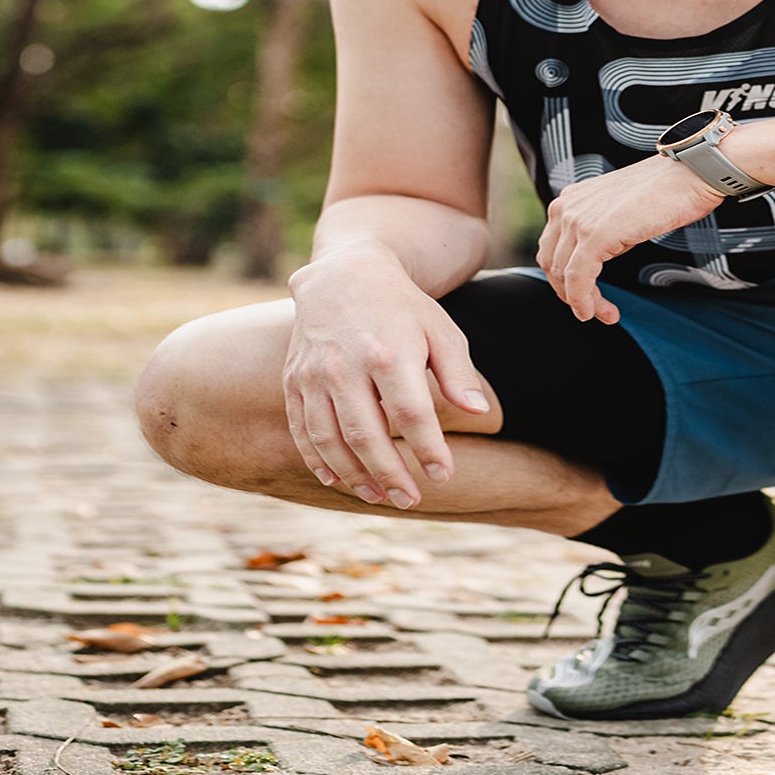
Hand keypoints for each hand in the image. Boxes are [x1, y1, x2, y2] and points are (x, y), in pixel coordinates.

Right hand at [283, 244, 488, 508]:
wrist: (345, 275)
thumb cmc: (403, 307)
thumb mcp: (440, 329)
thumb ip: (458, 373)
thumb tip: (480, 412)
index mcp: (389, 353)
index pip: (411, 415)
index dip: (428, 450)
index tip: (443, 475)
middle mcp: (345, 366)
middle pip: (366, 434)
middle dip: (390, 473)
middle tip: (410, 499)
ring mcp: (314, 374)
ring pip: (329, 439)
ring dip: (354, 475)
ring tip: (380, 496)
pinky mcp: (294, 379)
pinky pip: (302, 428)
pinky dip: (317, 459)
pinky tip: (337, 479)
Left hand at [539, 156, 724, 321]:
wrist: (690, 174)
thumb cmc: (666, 192)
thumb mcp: (619, 211)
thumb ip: (598, 229)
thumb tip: (594, 261)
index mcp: (569, 200)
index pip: (552, 249)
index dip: (565, 281)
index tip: (586, 298)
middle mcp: (566, 207)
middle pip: (552, 265)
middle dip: (571, 295)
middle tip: (594, 312)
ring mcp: (578, 220)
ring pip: (564, 276)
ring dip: (582, 303)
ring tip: (604, 315)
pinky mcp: (594, 235)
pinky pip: (578, 279)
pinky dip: (584, 301)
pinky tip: (598, 312)